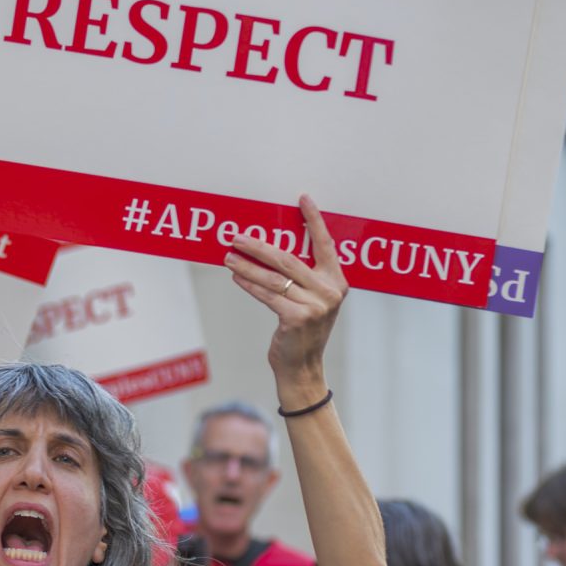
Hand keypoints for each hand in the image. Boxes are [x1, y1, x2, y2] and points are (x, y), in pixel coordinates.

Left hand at [223, 195, 346, 405]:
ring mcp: (315, 306)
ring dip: (247, 265)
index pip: (325, 244)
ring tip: (228, 256)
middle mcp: (329, 291)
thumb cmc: (304, 329)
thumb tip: (271, 248)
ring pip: (274, 277)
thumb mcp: (313, 300)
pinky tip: (236, 276)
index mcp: (337, 281)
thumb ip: (304, 277)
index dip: (314, 220)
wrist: (302, 367)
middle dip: (259, 246)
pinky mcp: (297, 318)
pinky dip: (249, 284)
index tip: (303, 198)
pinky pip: (267, 295)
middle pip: (289, 259)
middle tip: (238, 236)